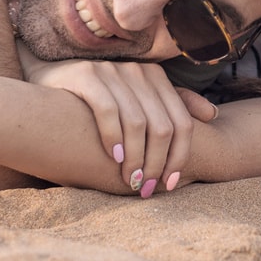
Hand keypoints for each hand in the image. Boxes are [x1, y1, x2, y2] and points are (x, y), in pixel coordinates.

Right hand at [28, 55, 216, 196]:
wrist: (47, 80)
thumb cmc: (97, 98)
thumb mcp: (138, 99)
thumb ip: (173, 105)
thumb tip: (214, 115)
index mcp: (157, 78)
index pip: (182, 122)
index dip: (180, 157)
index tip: (171, 184)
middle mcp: (139, 72)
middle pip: (162, 127)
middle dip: (158, 163)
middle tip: (148, 188)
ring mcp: (113, 72)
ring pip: (138, 123)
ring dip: (137, 158)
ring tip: (132, 180)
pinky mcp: (88, 76)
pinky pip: (108, 111)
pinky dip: (113, 138)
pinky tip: (113, 158)